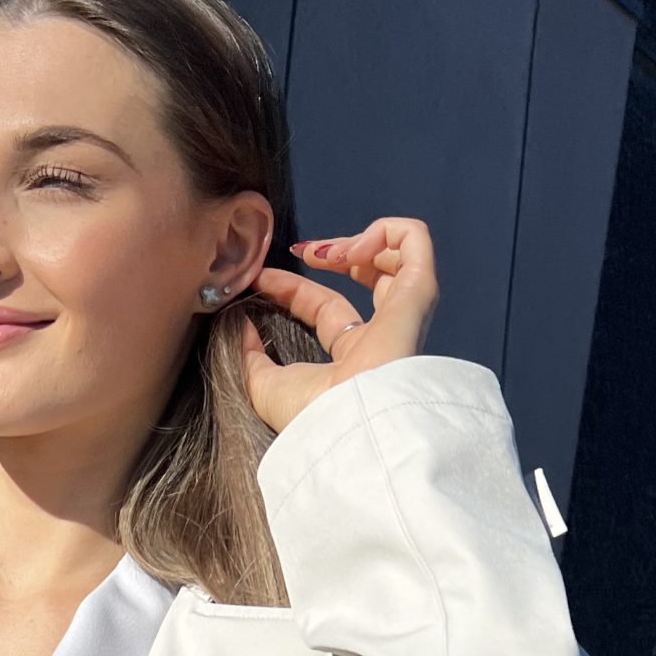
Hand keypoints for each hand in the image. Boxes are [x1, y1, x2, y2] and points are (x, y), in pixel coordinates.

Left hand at [236, 216, 439, 435]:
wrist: (345, 424)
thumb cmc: (310, 416)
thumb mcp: (264, 387)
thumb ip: (248, 356)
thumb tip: (238, 323)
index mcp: (351, 357)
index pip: (324, 306)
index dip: (294, 286)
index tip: (262, 278)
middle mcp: (381, 334)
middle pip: (366, 275)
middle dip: (334, 252)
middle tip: (307, 252)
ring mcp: (403, 312)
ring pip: (397, 254)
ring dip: (359, 239)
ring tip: (331, 252)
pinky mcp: (417, 293)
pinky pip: (414, 240)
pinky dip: (383, 231)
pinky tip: (353, 248)